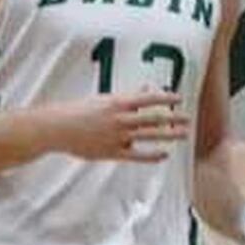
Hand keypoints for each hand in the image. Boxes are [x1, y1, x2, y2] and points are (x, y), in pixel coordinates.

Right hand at [46, 91, 187, 162]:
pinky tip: (164, 154)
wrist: (55, 128)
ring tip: (184, 134)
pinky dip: (152, 155)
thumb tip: (147, 89)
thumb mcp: (103, 100)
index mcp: (117, 102)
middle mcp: (120, 119)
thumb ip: (127, 97)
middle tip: (189, 118)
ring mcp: (117, 136)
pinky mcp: (112, 152)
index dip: (166, 98)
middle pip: (154, 118)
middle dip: (173, 118)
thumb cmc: (79, 111)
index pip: (148, 98)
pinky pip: (137, 155)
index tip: (180, 98)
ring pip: (149, 135)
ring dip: (169, 134)